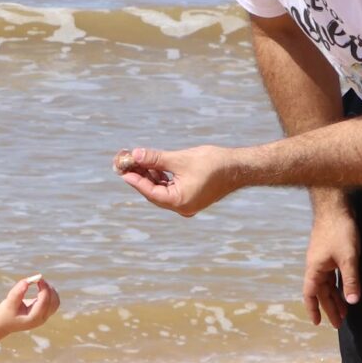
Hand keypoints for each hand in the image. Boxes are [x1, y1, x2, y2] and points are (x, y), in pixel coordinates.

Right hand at [0, 274, 59, 331]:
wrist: (4, 323)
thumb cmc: (5, 313)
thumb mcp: (8, 303)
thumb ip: (17, 293)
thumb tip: (27, 281)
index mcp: (34, 319)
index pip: (44, 302)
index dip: (44, 289)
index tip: (38, 278)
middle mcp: (41, 319)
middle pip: (53, 302)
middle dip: (48, 289)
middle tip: (39, 278)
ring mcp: (44, 316)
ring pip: (55, 302)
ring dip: (50, 290)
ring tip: (39, 282)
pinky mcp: (44, 312)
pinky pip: (53, 302)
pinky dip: (49, 293)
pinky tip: (41, 286)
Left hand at [114, 144, 237, 216]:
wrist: (238, 168)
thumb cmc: (213, 163)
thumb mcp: (180, 159)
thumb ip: (156, 159)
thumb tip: (135, 155)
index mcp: (180, 201)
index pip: (150, 192)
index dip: (135, 180)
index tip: (123, 170)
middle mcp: (182, 207)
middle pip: (154, 193)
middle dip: (141, 177)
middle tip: (126, 164)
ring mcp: (187, 204)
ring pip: (161, 191)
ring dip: (151, 177)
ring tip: (138, 161)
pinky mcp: (191, 198)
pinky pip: (171, 190)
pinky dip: (162, 179)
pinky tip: (154, 166)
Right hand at [303, 200, 360, 326]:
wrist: (335, 206)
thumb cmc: (339, 231)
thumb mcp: (348, 258)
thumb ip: (350, 280)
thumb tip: (352, 302)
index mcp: (315, 269)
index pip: (311, 294)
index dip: (313, 309)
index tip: (318, 323)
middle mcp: (316, 267)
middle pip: (321, 292)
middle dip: (330, 308)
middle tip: (340, 323)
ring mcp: (323, 260)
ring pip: (328, 284)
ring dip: (335, 297)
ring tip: (345, 311)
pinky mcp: (330, 253)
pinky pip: (332, 275)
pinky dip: (338, 284)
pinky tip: (345, 289)